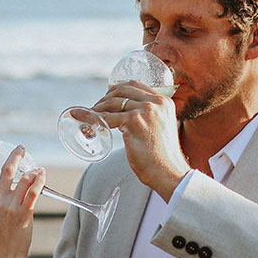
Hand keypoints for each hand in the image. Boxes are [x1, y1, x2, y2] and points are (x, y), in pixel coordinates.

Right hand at [0, 144, 44, 257]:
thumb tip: (7, 186)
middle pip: (7, 169)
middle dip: (16, 155)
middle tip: (21, 149)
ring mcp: (10, 206)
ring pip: (23, 179)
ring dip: (32, 170)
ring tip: (37, 168)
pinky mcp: (24, 214)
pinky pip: (34, 192)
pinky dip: (39, 180)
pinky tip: (42, 174)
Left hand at [96, 81, 189, 199]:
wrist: (168, 172)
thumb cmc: (162, 157)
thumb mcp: (160, 128)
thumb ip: (149, 118)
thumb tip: (125, 117)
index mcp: (164, 102)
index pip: (136, 85)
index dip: (118, 89)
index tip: (107, 96)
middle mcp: (156, 102)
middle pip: (122, 90)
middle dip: (106, 97)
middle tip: (96, 107)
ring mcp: (145, 110)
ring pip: (113, 102)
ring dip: (98, 108)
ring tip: (89, 115)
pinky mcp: (134, 121)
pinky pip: (108, 118)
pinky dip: (96, 120)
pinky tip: (91, 124)